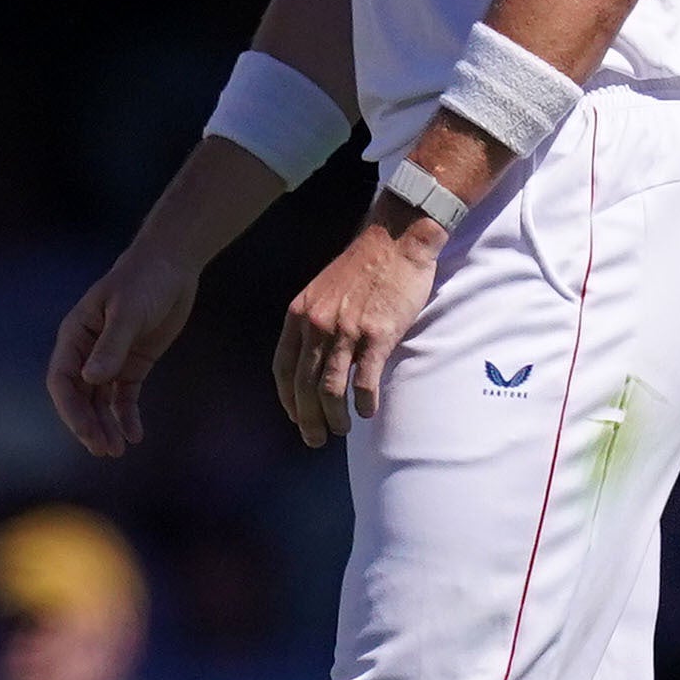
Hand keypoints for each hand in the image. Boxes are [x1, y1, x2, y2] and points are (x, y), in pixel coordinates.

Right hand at [46, 246, 202, 459]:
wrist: (170, 265)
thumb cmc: (143, 281)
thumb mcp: (128, 312)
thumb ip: (111, 346)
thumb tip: (91, 380)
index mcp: (75, 336)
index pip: (62, 380)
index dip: (70, 410)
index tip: (86, 433)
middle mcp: (87, 351)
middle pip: (79, 397)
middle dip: (88, 424)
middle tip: (104, 450)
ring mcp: (109, 359)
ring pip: (99, 401)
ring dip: (105, 425)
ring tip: (117, 451)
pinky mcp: (132, 364)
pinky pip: (123, 396)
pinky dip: (126, 416)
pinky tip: (134, 435)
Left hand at [272, 215, 441, 445]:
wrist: (395, 239)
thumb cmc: (363, 266)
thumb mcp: (323, 290)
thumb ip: (316, 321)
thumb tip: (316, 355)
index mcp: (300, 314)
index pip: (283, 367)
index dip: (286, 397)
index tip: (293, 416)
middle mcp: (317, 325)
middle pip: (304, 385)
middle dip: (307, 418)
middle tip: (314, 440)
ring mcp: (346, 330)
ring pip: (330, 388)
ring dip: (334, 417)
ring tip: (341, 430)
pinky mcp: (377, 334)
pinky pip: (364, 379)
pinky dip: (364, 402)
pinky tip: (367, 413)